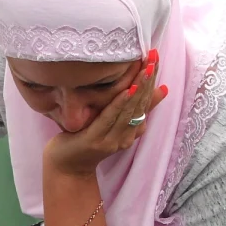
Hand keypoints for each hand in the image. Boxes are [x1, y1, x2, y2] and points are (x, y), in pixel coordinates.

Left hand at [44, 51, 168, 178]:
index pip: (146, 103)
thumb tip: (160, 90)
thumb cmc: (86, 141)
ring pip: (130, 111)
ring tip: (147, 68)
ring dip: (139, 88)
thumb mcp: (111, 123)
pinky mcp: (95, 141)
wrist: (66, 168)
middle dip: (149, 79)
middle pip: (141, 105)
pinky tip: (127, 90)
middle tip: (154, 57)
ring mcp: (111, 140)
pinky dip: (120, 104)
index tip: (156, 60)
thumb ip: (130, 109)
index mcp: (131, 132)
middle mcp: (125, 137)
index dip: (152, 81)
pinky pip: (109, 119)